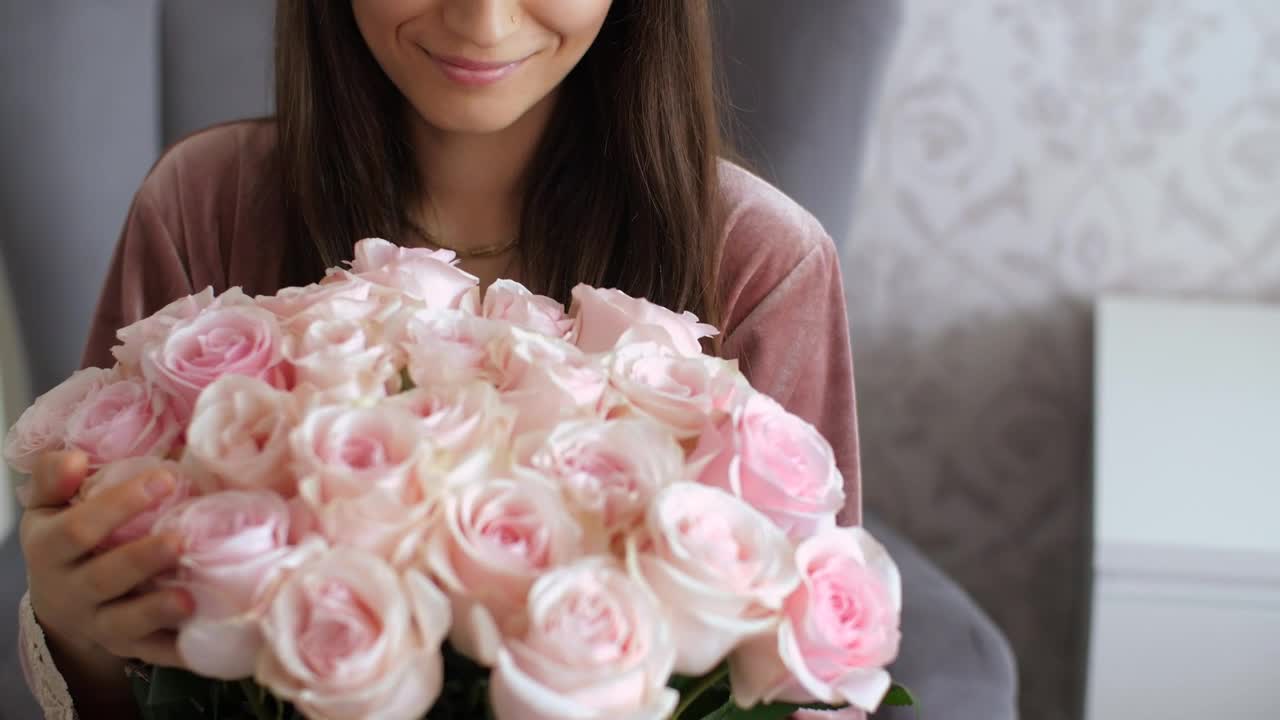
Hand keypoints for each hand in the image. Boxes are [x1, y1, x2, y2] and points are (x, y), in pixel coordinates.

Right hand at [18, 450, 193, 700]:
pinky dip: (177, 650)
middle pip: (104, 578)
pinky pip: (152, 652)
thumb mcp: (49, 505)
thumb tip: (76, 457)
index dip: (120, 504)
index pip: (79, 527)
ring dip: (157, 610)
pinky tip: (202, 640)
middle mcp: (71, 589)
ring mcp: (99, 622)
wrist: (60, 604)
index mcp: (50, 548)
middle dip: (142, 559)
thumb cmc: (66, 539)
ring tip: (190, 599)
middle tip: (181, 540)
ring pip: (124, 622)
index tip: (166, 478)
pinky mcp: (126, 646)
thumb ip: (55, 476)